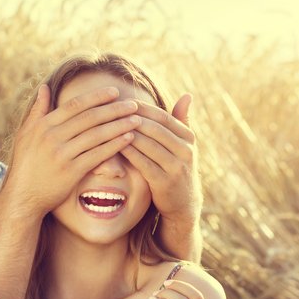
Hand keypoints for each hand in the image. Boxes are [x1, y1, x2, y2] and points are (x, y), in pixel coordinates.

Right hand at [3, 85, 141, 216]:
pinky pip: (98, 155)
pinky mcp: (71, 172)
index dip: (97, 97)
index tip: (114, 91)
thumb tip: (44, 87)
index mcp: (44, 125)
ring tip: (136, 120)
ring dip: (119, 125)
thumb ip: (37, 111)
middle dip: (114, 109)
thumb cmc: (26, 164)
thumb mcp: (25, 134)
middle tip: (133, 104)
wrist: (23, 196)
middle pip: (90, 118)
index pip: (75, 105)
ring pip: (97, 135)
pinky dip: (115, 145)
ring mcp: (62, 155)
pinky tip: (128, 139)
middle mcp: (52, 137)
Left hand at [120, 95, 200, 223]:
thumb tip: (187, 95)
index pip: (163, 116)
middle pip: (155, 129)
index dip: (142, 108)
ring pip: (148, 145)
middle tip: (111, 112)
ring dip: (127, 134)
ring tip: (109, 126)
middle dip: (131, 119)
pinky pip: (143, 164)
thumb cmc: (176, 168)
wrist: (184, 203)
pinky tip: (114, 147)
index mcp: (188, 137)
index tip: (122, 101)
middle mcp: (186, 151)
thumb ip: (182, 120)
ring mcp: (177, 168)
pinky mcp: (165, 183)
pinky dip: (129, 153)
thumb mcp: (183, 145)